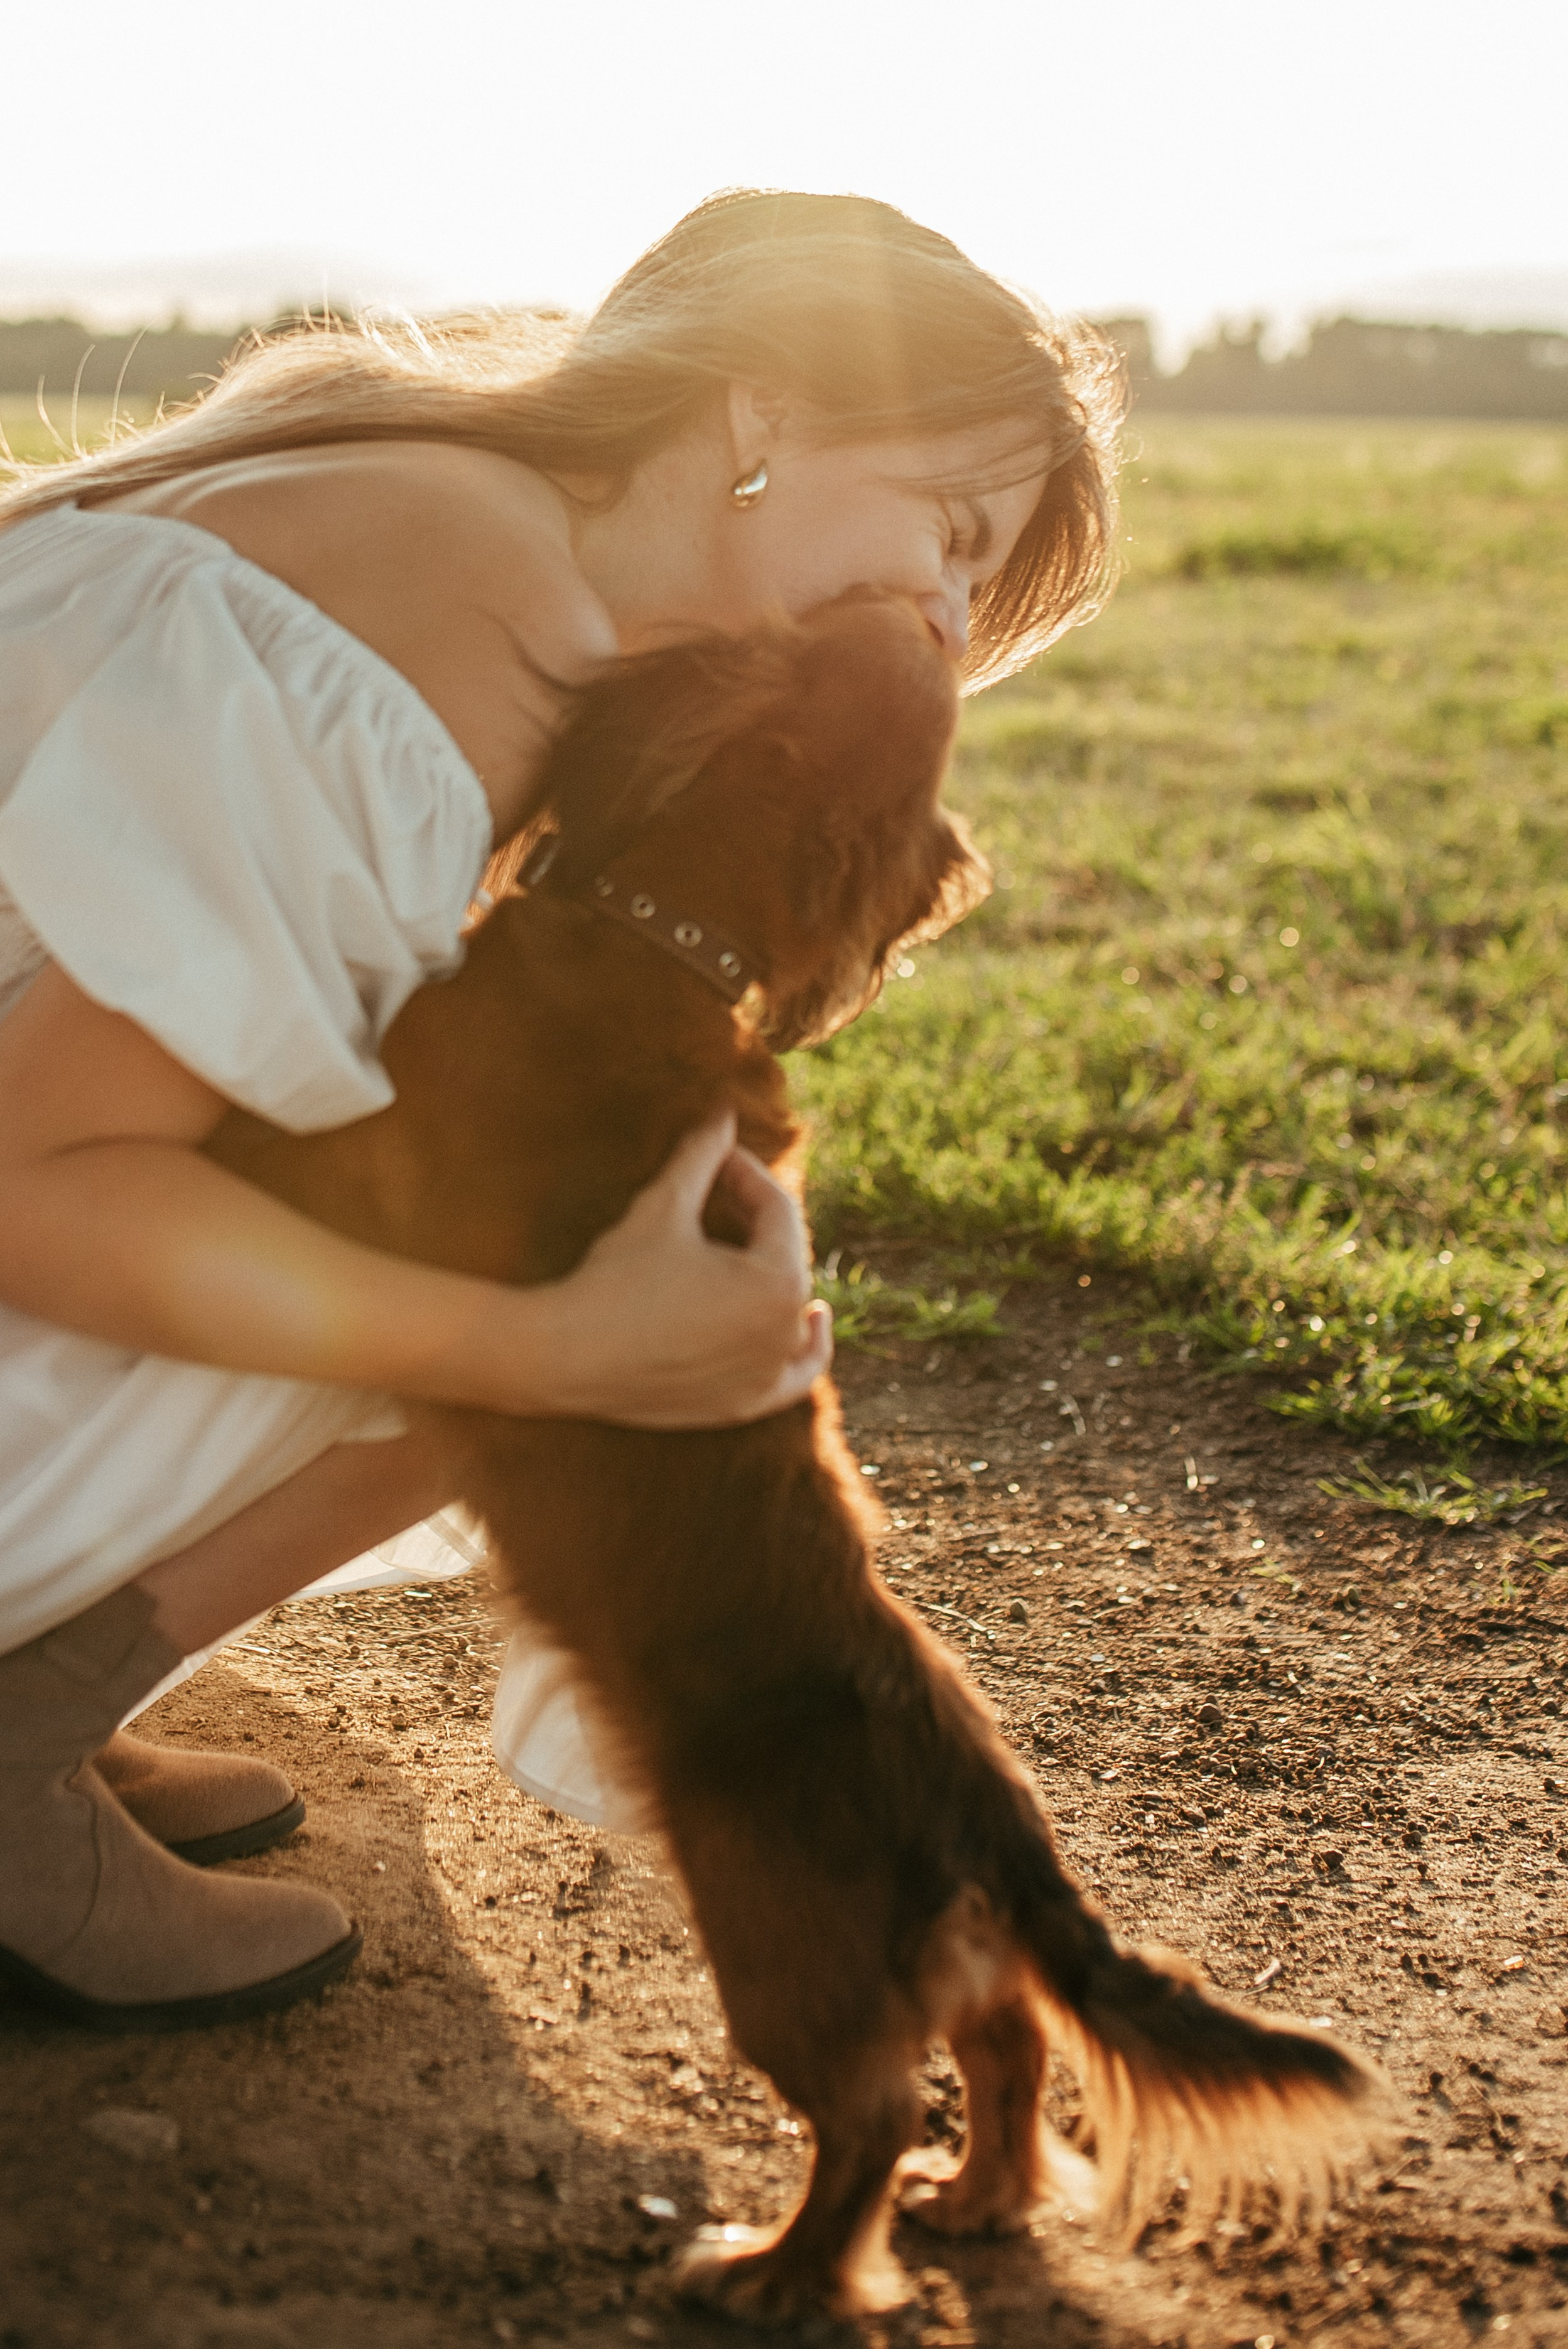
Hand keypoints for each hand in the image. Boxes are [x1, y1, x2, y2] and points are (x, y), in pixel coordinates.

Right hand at [514, 1115, 832, 1427]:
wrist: (564, 1356)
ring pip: (794, 1314)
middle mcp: (785, 1334)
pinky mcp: (743, 1405)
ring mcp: (767, 1376)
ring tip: (767, 1248)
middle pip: (787, 1259)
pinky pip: (794, 1375)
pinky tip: (813, 1323)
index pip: (778, 1211)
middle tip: (718, 1191)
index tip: (716, 1158)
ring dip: (784, 1277)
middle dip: (756, 1220)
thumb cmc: (615, 1279)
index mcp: (778, 1282)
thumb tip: (722, 1110)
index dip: (746, 1174)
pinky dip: (806, 1349)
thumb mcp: (663, 1206)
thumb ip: (702, 1156)